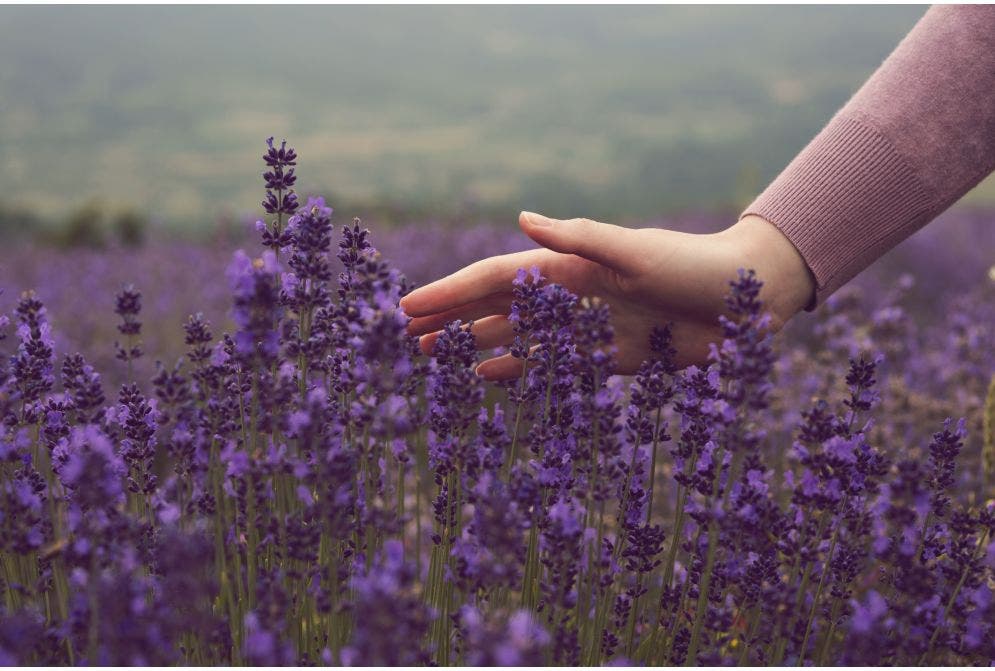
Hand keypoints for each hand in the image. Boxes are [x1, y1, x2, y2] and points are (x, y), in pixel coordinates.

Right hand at [399, 212, 814, 379]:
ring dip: (476, 344)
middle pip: (497, 308)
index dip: (451, 293)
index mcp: (569, 266)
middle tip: (409, 337)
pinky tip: (490, 378)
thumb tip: (522, 218)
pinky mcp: (609, 356)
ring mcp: (586, 327)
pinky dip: (519, 370)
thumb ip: (581, 239)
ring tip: (436, 356)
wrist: (748, 299)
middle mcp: (570, 296)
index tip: (409, 309)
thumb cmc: (695, 266)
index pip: (495, 279)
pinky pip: (553, 366)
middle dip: (453, 319)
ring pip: (517, 337)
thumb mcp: (638, 251)